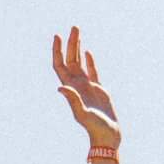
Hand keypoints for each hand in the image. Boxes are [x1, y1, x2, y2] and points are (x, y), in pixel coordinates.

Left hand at [53, 28, 120, 149]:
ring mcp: (87, 87)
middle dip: (71, 43)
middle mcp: (76, 85)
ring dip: (78, 48)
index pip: (60, 65)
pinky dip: (89, 60)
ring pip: (80, 62)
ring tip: (78, 32)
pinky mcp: (98, 89)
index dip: (57, 51)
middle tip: (73, 27)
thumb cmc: (94, 127)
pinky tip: (87, 52)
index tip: (57, 36)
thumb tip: (61, 88)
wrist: (107, 135)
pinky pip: (92, 71)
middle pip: (70, 59)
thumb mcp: (82, 114)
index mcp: (71, 89)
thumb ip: (72, 100)